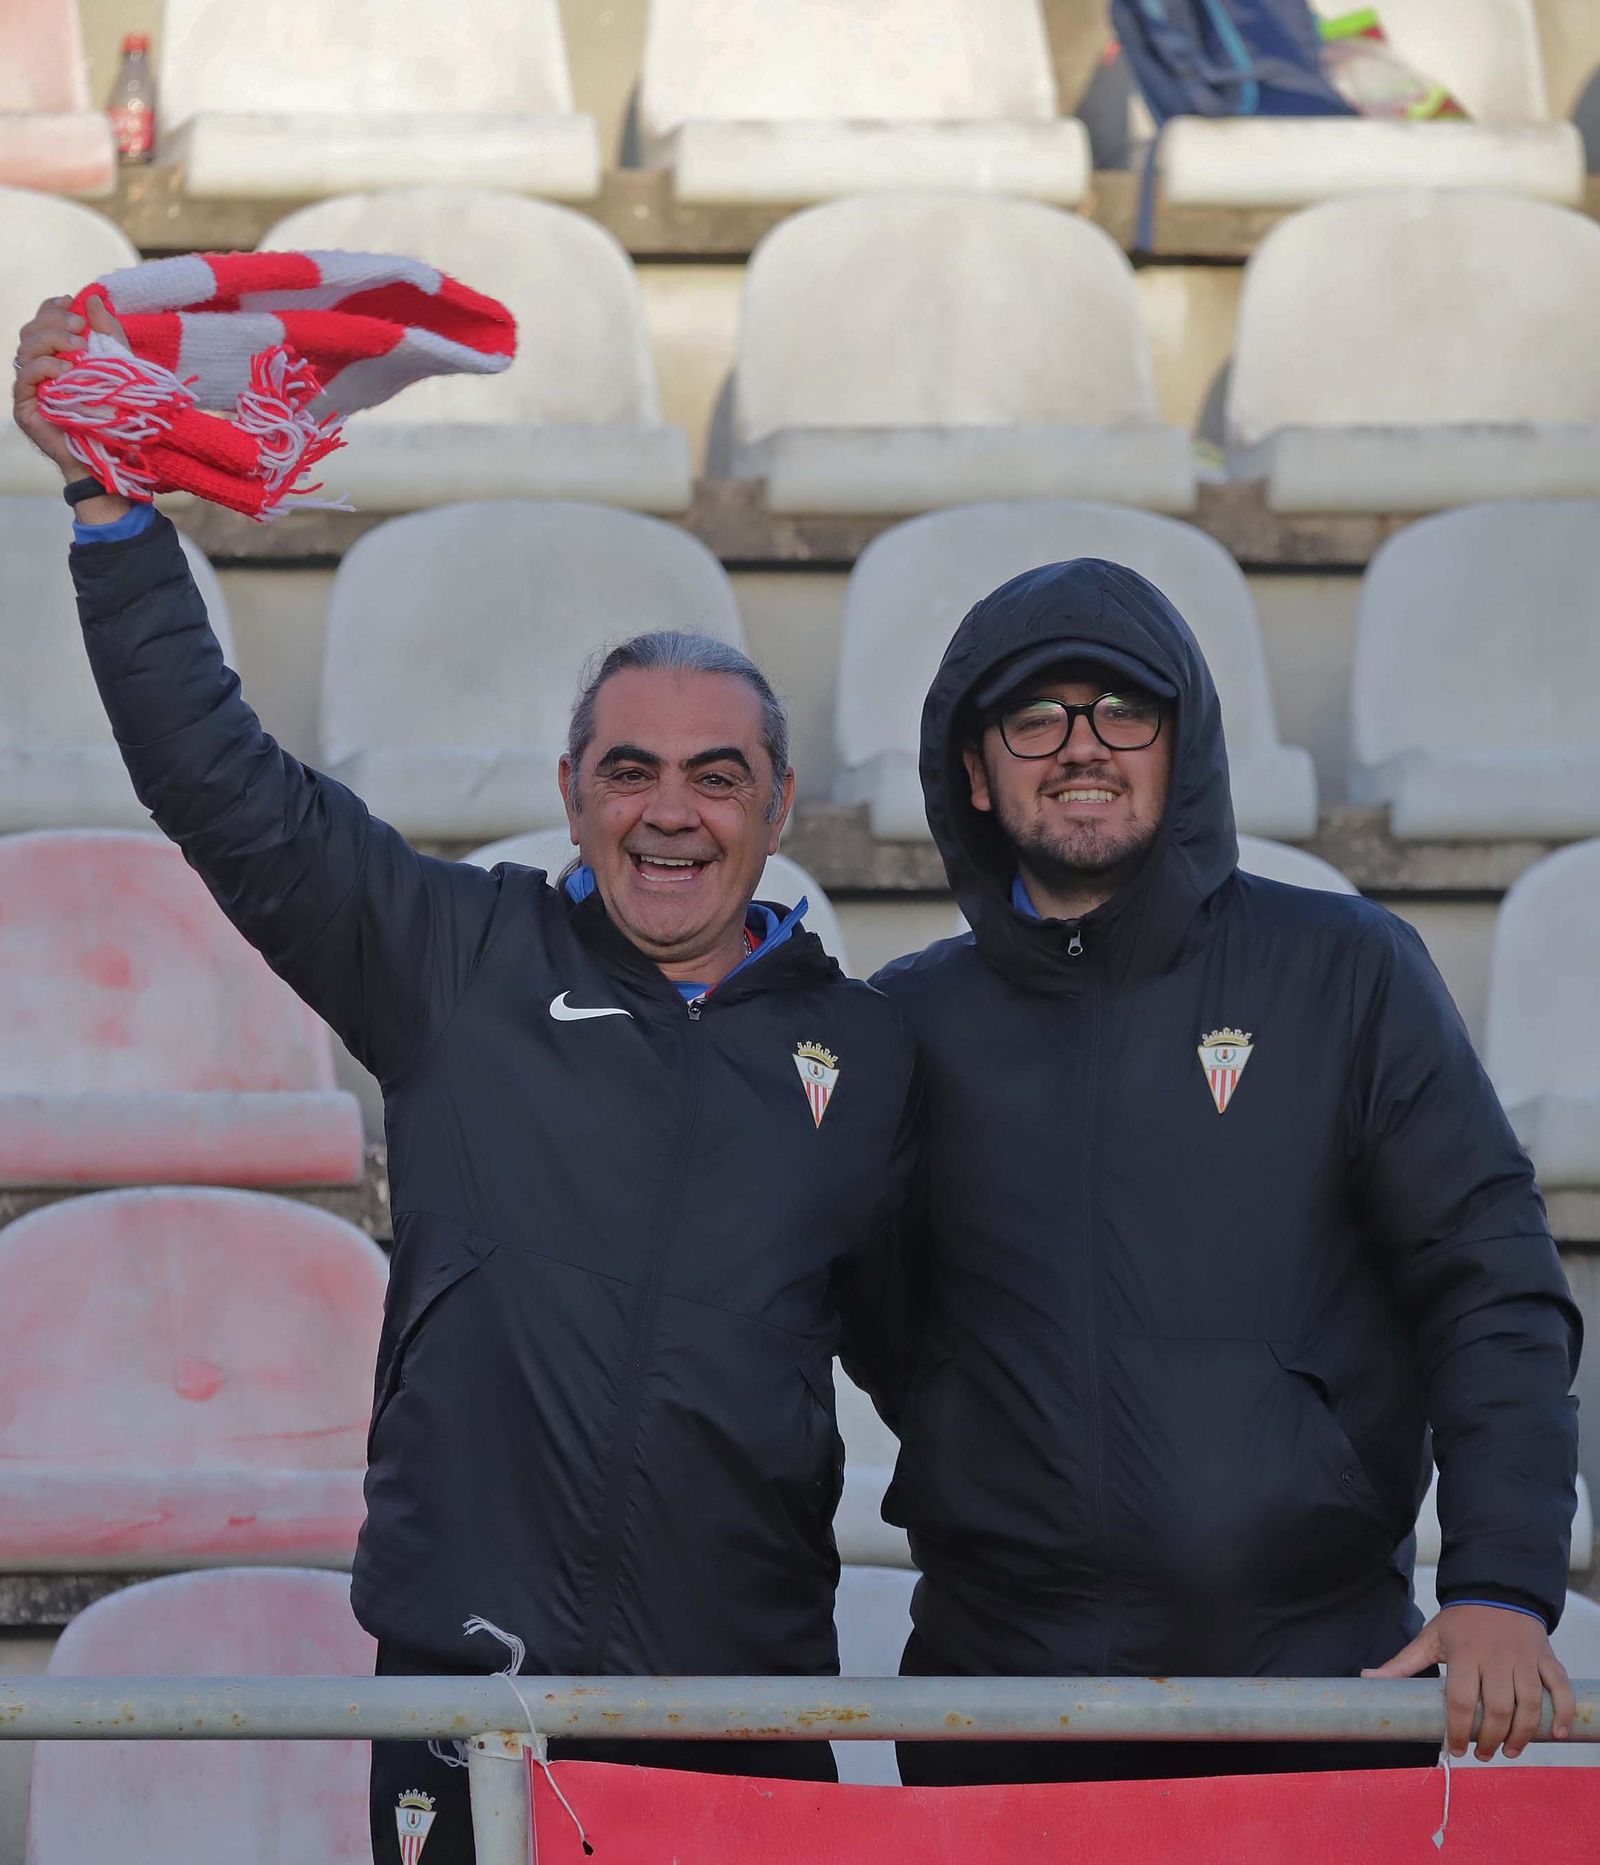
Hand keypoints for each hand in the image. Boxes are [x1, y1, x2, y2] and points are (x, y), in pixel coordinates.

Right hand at [11, 294, 130, 488]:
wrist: (113, 453)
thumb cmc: (115, 410)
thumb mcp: (118, 365)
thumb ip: (107, 332)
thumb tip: (94, 298)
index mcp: (54, 354)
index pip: (41, 321)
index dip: (51, 308)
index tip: (71, 302)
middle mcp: (37, 368)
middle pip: (30, 331)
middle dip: (53, 323)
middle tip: (80, 330)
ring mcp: (29, 387)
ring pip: (25, 350)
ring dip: (51, 343)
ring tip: (79, 352)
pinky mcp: (25, 407)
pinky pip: (25, 378)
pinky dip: (45, 368)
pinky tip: (66, 372)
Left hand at [1363, 1603, 1574, 1759]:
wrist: (1496, 1589)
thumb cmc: (1460, 1621)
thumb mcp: (1430, 1637)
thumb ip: (1403, 1662)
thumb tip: (1366, 1678)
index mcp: (1464, 1653)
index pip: (1460, 1700)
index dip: (1457, 1730)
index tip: (1456, 1750)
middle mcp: (1496, 1657)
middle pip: (1497, 1708)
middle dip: (1491, 1739)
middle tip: (1484, 1754)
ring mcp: (1524, 1658)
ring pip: (1529, 1703)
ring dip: (1522, 1734)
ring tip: (1510, 1751)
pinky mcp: (1547, 1658)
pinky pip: (1561, 1688)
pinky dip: (1562, 1713)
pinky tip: (1557, 1734)